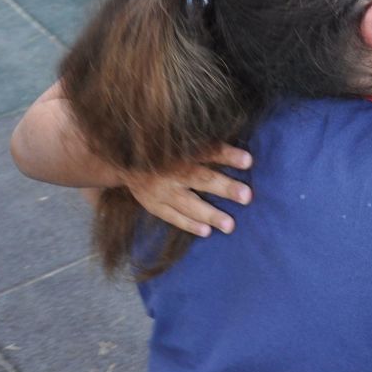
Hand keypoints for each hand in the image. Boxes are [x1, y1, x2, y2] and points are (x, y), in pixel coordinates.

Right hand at [125, 144, 252, 235]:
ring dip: (209, 214)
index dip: (227, 155)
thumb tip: (239, 151)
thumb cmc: (163, 148)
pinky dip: (188, 224)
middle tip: (246, 196)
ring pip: (187, 203)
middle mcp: (169, 170)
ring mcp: (159, 189)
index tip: (248, 160)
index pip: (207, 151)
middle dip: (224, 187)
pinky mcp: (152, 203)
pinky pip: (172, 216)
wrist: (122, 159)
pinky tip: (206, 231)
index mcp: (178, 149)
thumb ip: (203, 145)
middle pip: (200, 178)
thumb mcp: (178, 140)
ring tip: (230, 225)